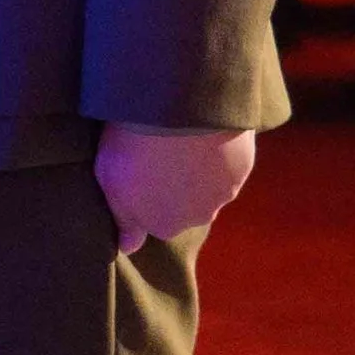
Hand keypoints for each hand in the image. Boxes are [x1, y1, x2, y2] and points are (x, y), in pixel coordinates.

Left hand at [93, 124, 254, 255]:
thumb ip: (123, 219)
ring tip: (184, 136)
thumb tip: (129, 247)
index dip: (149, 191)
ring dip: (200, 167)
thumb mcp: (111, 178)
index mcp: (164, 225)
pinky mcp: (243, 166)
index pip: (157, 218)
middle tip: (163, 150)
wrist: (178, 108)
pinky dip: (221, 149)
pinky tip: (206, 129)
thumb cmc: (135, 143)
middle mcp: (198, 218)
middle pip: (187, 205)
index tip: (142, 167)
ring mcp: (223, 192)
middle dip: (178, 182)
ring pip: (211, 184)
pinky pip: (231, 161)